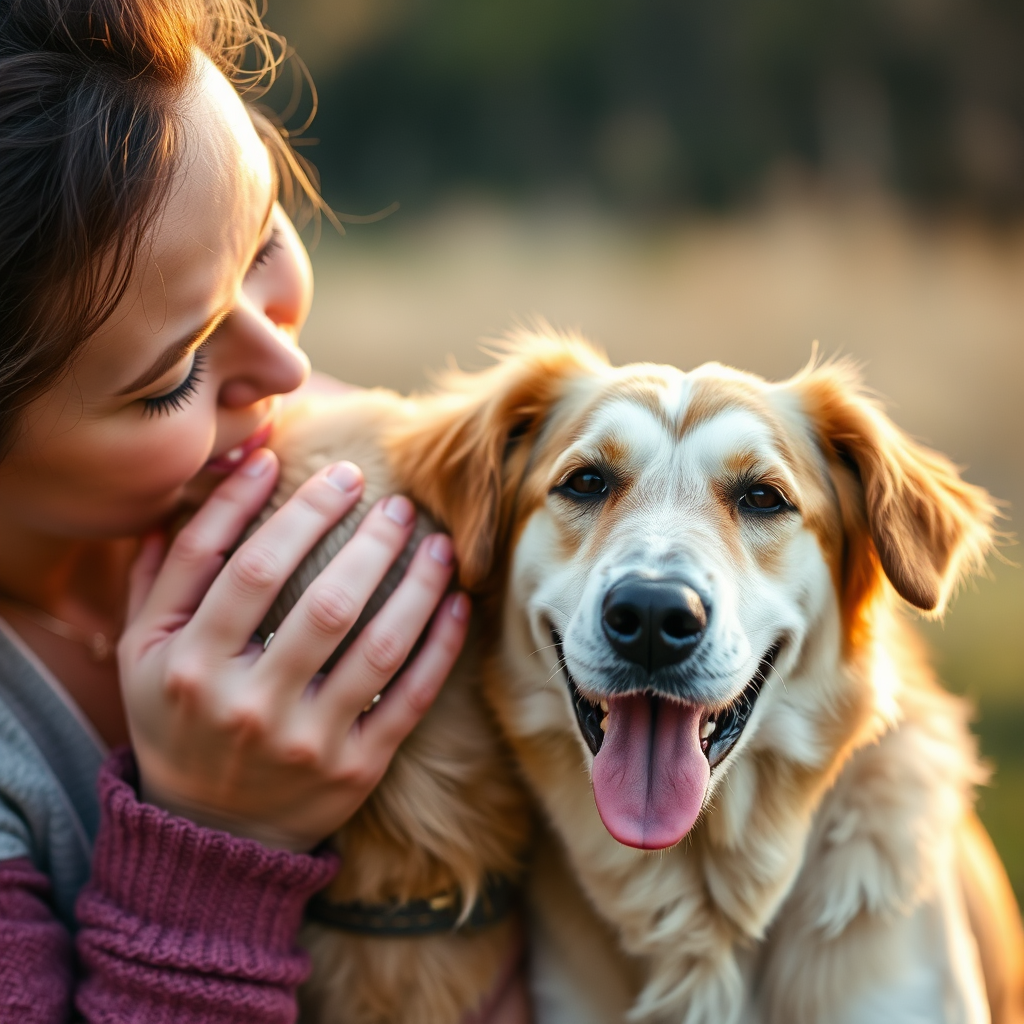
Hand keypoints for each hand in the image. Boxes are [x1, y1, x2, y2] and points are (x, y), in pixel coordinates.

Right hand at [118, 448, 469, 851]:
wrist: (209, 833)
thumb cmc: (178, 721)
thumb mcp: (143, 655)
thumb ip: (161, 576)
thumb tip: (194, 491)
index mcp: (191, 666)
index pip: (244, 566)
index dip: (283, 507)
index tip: (315, 468)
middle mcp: (249, 705)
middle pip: (323, 601)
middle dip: (367, 539)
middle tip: (392, 499)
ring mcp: (307, 741)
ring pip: (379, 647)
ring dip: (418, 585)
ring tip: (436, 541)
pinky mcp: (356, 769)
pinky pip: (411, 698)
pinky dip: (441, 646)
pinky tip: (457, 602)